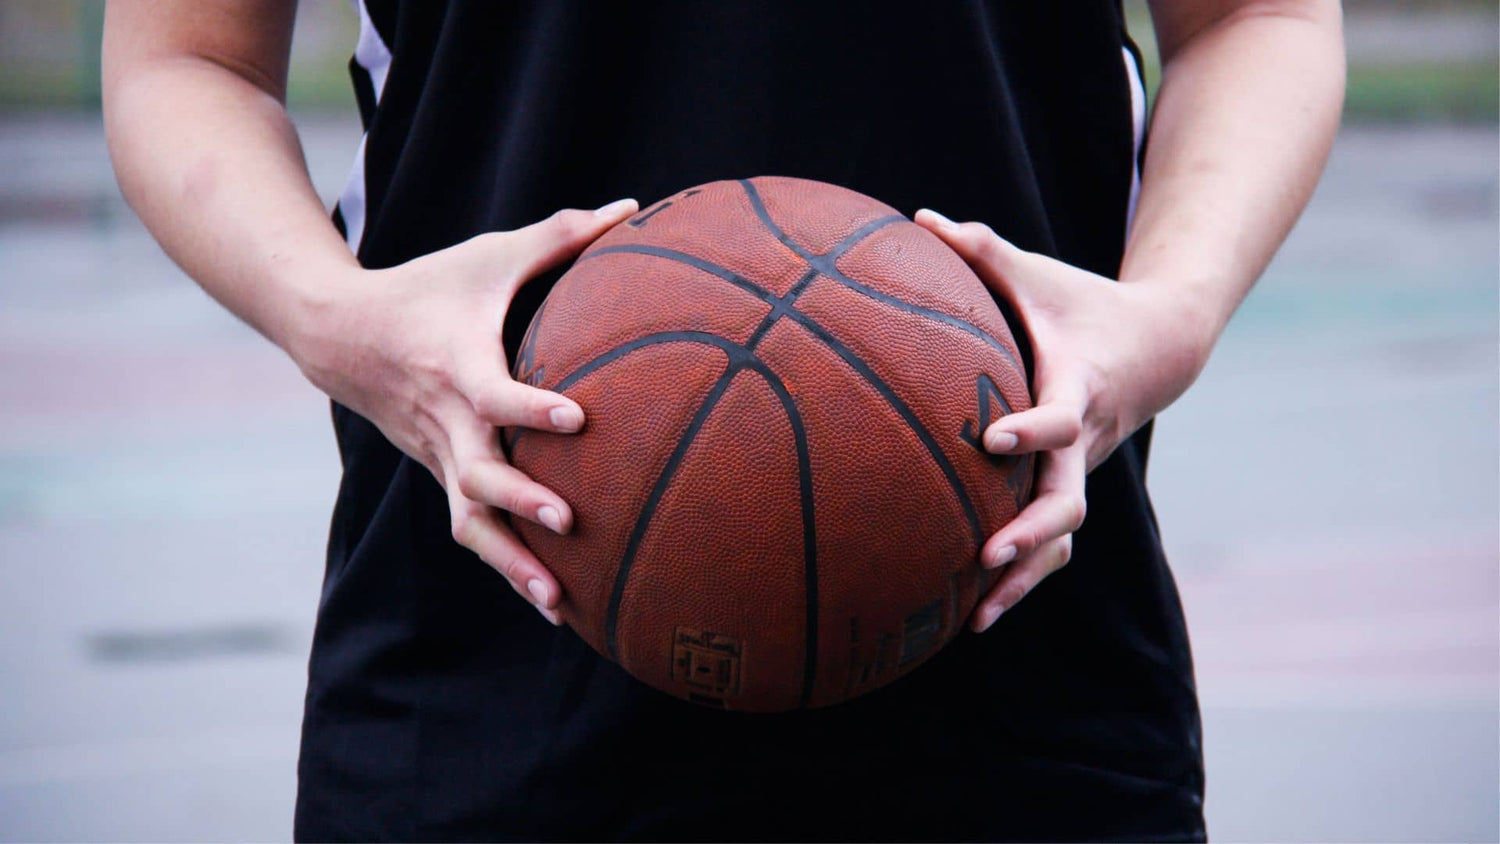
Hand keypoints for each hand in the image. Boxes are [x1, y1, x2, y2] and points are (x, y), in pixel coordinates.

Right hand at [293, 199, 638, 622]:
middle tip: (569, 521)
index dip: (531, 408)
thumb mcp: (489, 256)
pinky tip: (552, 601)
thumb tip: (633, 208)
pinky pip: (472, 529)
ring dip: (512, 564)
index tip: (577, 419)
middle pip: (477, 475)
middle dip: (520, 502)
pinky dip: (506, 566)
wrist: (339, 334)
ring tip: (559, 602)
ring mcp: (438, 456)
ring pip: (470, 522)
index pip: (494, 393)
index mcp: (458, 365)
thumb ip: (560, 236)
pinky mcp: (439, 475)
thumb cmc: (428, 288)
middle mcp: (445, 421)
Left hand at [914, 209, 1214, 631]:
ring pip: (1062, 537)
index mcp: (1076, 387)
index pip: (1059, 416)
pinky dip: (1023, 577)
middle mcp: (1084, 440)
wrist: (1156, 345)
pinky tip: (976, 612)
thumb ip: (981, 248)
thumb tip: (918, 217)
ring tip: (976, 617)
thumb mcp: (1036, 272)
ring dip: (1026, 578)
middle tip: (986, 554)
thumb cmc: (1080, 303)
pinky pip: (1051, 543)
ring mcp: (1080, 471)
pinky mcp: (1069, 487)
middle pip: (1069, 499)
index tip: (992, 439)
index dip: (1032, 428)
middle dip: (1031, 531)